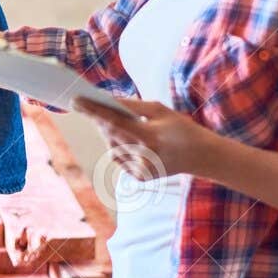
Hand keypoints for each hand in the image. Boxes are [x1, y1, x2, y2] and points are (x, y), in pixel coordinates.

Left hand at [74, 96, 215, 179]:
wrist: (201, 156)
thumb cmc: (181, 128)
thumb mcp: (161, 110)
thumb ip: (133, 106)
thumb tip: (107, 100)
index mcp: (150, 137)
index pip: (114, 122)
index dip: (93, 111)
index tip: (75, 101)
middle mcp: (143, 156)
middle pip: (110, 134)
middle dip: (97, 119)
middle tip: (85, 105)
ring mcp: (141, 169)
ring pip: (111, 147)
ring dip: (108, 133)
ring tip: (116, 123)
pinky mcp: (140, 177)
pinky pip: (118, 158)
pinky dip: (118, 147)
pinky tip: (130, 140)